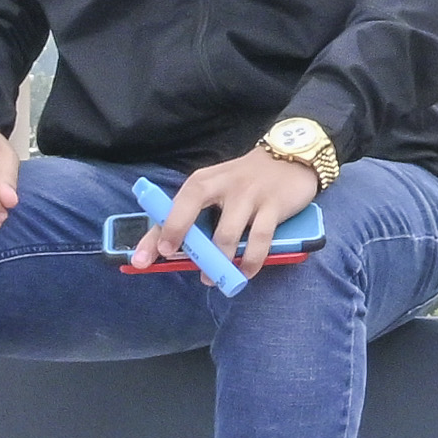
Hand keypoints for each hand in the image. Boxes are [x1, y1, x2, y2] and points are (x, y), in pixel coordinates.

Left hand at [155, 142, 330, 270]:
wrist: (291, 158)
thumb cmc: (246, 180)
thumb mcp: (217, 188)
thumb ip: (198, 213)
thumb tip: (174, 249)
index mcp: (203, 181)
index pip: (174, 205)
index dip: (158, 232)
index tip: (145, 257)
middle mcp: (223, 185)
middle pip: (192, 208)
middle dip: (179, 236)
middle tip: (174, 260)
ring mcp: (249, 195)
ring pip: (227, 234)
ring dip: (218, 262)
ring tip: (212, 279)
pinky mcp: (274, 206)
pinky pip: (260, 239)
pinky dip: (251, 260)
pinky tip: (246, 272)